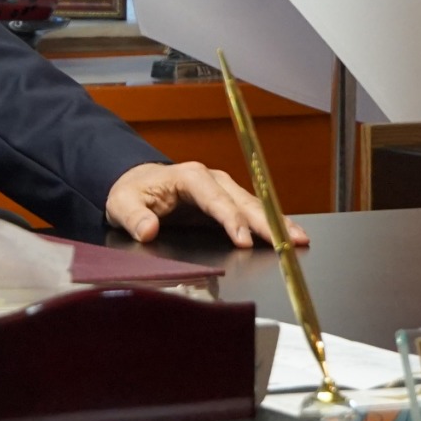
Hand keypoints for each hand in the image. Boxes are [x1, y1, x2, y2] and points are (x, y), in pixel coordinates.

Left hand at [106, 161, 308, 248]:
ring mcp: (223, 190)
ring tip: (299, 241)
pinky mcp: (228, 202)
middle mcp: (211, 180)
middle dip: (267, 222)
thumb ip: (134, 217)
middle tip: (289, 242)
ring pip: (254, 206)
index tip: (243, 241)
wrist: (136, 183)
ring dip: (277, 222)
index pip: (215, 199)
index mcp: (189, 178)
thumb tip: (148, 230)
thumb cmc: (131, 193)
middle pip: (243, 202)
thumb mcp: (122, 204)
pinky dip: (272, 223)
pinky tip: (290, 235)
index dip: (230, 220)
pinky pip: (253, 212)